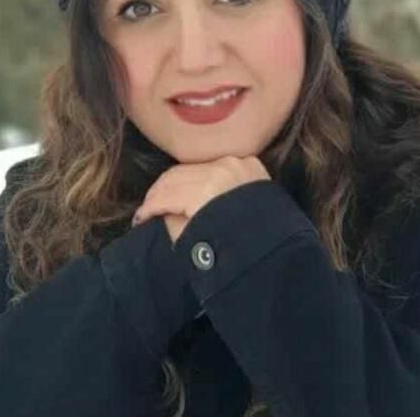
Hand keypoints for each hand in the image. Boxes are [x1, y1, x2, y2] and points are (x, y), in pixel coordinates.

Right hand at [132, 155, 271, 243]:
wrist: (280, 254)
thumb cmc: (234, 255)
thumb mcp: (194, 243)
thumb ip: (172, 222)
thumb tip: (163, 211)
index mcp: (205, 189)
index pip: (165, 193)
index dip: (148, 207)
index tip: (140, 220)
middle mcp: (221, 169)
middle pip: (176, 175)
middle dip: (159, 192)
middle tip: (150, 209)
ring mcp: (237, 164)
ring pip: (196, 166)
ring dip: (179, 181)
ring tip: (168, 199)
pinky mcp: (250, 164)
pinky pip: (218, 165)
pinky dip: (203, 175)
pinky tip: (194, 188)